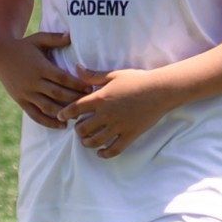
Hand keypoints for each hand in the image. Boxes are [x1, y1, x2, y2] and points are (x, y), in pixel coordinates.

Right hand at [0, 30, 90, 128]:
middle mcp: (33, 81)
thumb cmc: (23, 45)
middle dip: (75, 99)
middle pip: (57, 94)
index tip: (90, 87)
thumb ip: (55, 38)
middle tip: (89, 102)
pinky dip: (48, 122)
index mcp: (40, 67)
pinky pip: (35, 115)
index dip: (77, 84)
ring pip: (48, 107)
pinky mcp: (21, 101)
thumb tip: (71, 36)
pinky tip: (61, 125)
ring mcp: (26, 93)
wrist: (0, 54)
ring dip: (64, 113)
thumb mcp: (38, 39)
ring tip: (78, 115)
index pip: (62, 78)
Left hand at [60, 65, 176, 157]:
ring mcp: (118, 126)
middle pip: (83, 128)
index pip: (75, 108)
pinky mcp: (130, 134)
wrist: (160, 90)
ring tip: (87, 141)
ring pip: (95, 141)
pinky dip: (104, 153)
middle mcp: (106, 114)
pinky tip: (101, 152)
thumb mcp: (113, 74)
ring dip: (87, 143)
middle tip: (79, 128)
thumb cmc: (137, 79)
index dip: (65, 113)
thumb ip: (93, 75)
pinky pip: (114, 149)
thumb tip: (76, 67)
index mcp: (101, 98)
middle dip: (77, 130)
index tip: (61, 116)